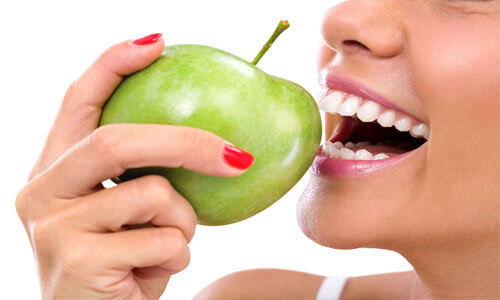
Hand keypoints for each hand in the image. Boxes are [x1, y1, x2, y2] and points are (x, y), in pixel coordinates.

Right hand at [16, 34, 252, 299]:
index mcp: (55, 170)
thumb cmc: (123, 265)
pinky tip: (153, 274)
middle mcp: (42, 190)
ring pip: (152, 194)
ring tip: (169, 247)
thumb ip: (147, 175)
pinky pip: (163, 241)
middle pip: (115, 140)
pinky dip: (178, 256)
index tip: (158, 44)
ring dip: (183, 224)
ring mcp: (54, 227)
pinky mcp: (78, 261)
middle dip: (185, 142)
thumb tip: (218, 143)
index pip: (78, 101)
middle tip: (235, 155)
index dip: (114, 64)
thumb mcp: (130, 213)